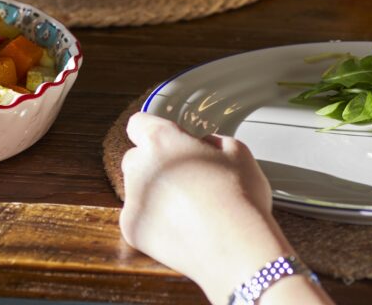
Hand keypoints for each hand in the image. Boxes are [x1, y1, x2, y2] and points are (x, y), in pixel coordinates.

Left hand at [120, 113, 318, 304]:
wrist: (237, 249)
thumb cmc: (240, 198)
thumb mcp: (237, 151)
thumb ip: (210, 141)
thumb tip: (203, 146)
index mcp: (161, 141)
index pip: (138, 123)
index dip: (151, 130)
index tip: (163, 141)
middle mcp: (139, 166)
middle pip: (136, 158)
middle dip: (154, 165)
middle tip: (184, 179)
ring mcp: (133, 199)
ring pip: (137, 189)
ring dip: (153, 193)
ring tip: (188, 209)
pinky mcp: (131, 228)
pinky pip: (139, 218)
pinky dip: (154, 222)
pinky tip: (182, 229)